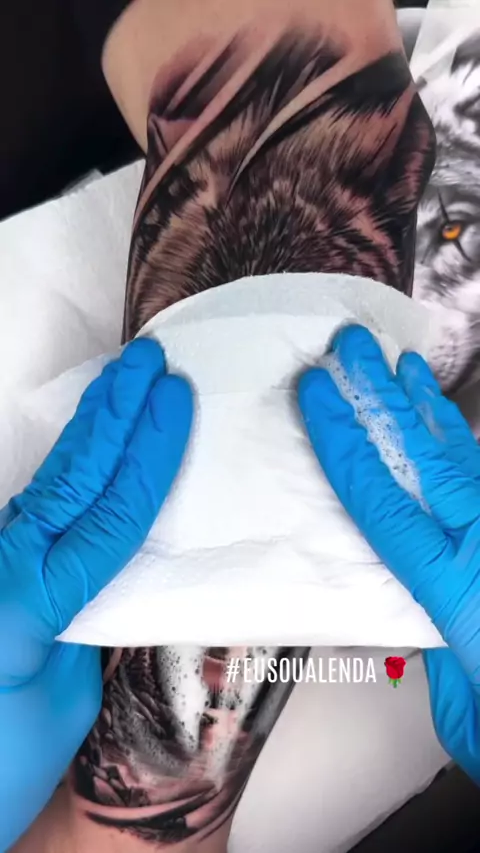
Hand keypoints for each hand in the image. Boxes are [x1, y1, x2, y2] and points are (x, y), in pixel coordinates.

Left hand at [0, 338, 192, 850]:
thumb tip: (102, 578)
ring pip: (48, 484)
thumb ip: (83, 626)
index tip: (175, 399)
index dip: (148, 452)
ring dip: (88, 431)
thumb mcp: (62, 703)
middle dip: (112, 414)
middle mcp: (6, 571)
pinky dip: (65, 471)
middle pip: (70, 478)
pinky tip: (84, 450)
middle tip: (146, 362)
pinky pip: (33, 513)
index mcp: (30, 602)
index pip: (108, 511)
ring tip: (120, 384)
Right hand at [298, 325, 479, 783]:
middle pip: (424, 457)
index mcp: (454, 589)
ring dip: (431, 411)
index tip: (314, 393)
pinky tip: (454, 431)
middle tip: (354, 347)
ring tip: (406, 367)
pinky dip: (468, 450)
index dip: (342, 441)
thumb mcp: (461, 710)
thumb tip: (415, 613)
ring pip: (465, 460)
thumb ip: (435, 649)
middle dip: (383, 397)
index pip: (380, 498)